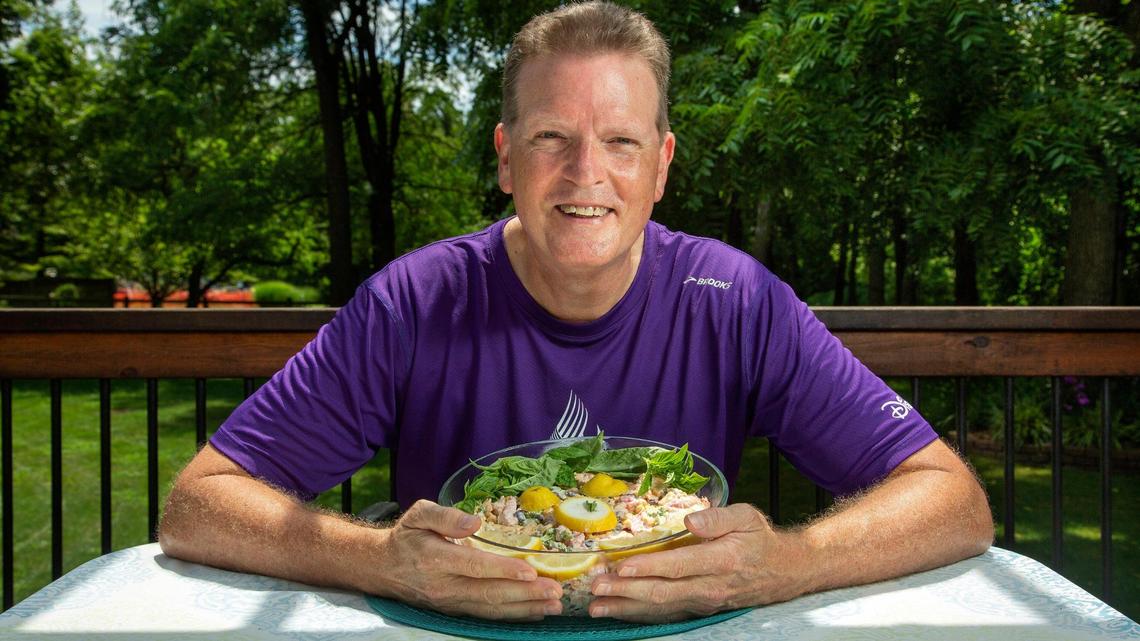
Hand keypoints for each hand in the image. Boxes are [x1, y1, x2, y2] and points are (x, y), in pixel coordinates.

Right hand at [372, 500, 562, 619]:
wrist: (383, 568)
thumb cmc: (406, 537)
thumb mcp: (418, 514)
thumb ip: (445, 516)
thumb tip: (474, 522)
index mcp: (435, 559)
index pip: (474, 566)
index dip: (503, 570)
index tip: (530, 570)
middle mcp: (444, 586)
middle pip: (489, 593)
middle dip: (525, 594)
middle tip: (555, 590)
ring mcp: (450, 603)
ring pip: (491, 609)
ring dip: (525, 608)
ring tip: (553, 605)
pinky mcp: (455, 611)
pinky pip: (487, 616)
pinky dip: (513, 616)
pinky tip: (535, 612)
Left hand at [587, 503, 809, 621]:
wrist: (783, 571)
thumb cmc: (759, 539)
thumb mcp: (746, 517)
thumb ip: (718, 517)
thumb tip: (689, 520)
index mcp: (722, 560)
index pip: (679, 566)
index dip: (648, 567)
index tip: (621, 566)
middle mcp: (711, 586)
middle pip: (663, 592)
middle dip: (626, 591)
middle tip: (597, 587)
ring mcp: (704, 602)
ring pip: (661, 608)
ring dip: (627, 608)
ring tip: (597, 607)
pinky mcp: (699, 609)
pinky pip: (667, 615)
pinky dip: (640, 615)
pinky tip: (618, 612)